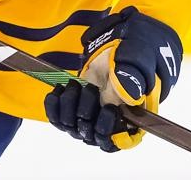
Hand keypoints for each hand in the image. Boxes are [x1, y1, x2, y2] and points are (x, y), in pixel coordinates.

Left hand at [44, 7, 181, 151]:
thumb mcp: (137, 61)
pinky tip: (58, 89)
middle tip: (91, 87)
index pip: (113, 142)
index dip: (107, 130)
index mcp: (129, 122)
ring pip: (71, 127)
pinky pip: (56, 118)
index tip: (108, 108)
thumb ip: (132, 77)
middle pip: (89, 135)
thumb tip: (127, 95)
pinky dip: (53, 105)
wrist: (117, 48)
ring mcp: (88, 119)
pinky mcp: (72, 110)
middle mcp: (107, 125)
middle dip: (87, 110)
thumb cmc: (133, 55)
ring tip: (76, 85)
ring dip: (68, 106)